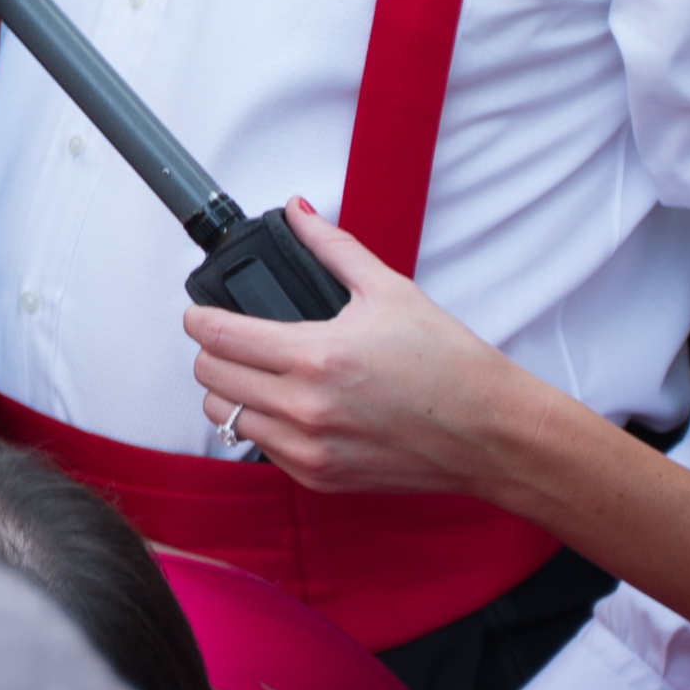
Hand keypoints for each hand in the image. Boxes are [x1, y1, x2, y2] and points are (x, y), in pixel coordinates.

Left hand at [186, 200, 540, 498]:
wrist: (492, 434)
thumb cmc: (451, 366)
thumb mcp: (390, 291)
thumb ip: (333, 248)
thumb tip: (298, 211)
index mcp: (316, 356)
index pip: (217, 337)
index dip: (197, 318)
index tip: (200, 312)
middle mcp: (305, 408)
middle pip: (209, 378)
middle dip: (210, 352)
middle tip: (230, 339)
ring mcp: (309, 449)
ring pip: (225, 418)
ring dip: (229, 392)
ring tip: (255, 372)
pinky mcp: (319, 478)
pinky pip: (260, 449)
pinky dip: (261, 425)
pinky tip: (286, 406)